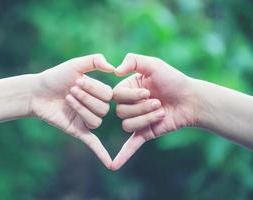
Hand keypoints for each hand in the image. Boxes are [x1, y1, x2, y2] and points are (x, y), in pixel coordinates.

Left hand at [30, 54, 113, 167]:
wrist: (37, 91)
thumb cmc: (56, 77)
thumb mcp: (75, 65)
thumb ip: (94, 61)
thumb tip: (113, 68)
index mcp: (98, 93)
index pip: (108, 95)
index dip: (93, 88)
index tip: (77, 80)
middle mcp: (95, 108)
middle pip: (104, 109)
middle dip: (86, 98)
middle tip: (70, 90)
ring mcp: (86, 120)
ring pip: (96, 121)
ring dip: (81, 109)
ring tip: (67, 99)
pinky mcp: (77, 131)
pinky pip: (93, 144)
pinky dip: (101, 153)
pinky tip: (109, 164)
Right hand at [111, 53, 197, 169]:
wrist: (192, 100)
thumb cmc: (173, 80)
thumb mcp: (154, 64)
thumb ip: (133, 60)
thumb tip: (114, 70)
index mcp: (128, 89)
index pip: (116, 96)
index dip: (131, 96)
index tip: (148, 90)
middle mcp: (129, 105)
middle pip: (120, 112)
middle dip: (141, 107)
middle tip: (159, 102)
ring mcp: (137, 120)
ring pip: (127, 125)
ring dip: (146, 118)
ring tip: (161, 112)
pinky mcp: (145, 133)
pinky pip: (131, 145)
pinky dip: (123, 156)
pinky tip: (114, 166)